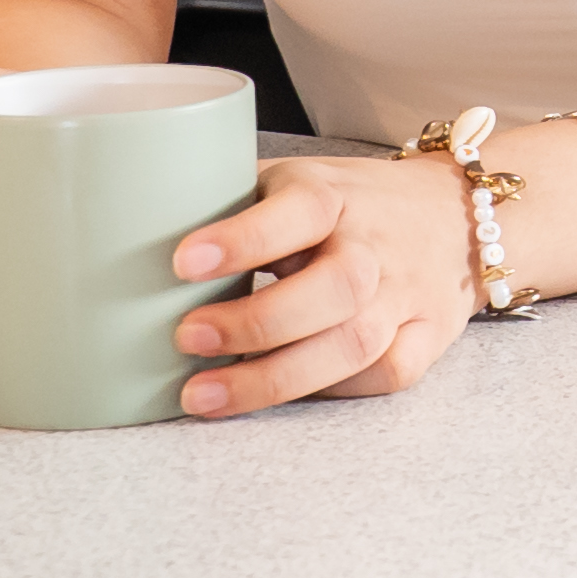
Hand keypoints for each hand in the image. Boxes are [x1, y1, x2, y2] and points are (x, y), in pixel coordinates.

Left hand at [152, 152, 488, 415]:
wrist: (456, 216)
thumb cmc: (347, 204)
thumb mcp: (294, 183)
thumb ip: (231, 202)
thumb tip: (119, 226)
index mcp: (335, 196)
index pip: (300, 209)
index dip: (244, 238)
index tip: (183, 262)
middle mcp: (376, 245)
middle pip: (334, 288)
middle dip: (255, 322)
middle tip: (186, 338)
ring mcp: (406, 294)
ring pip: (355, 342)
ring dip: (276, 375)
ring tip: (202, 394)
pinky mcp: (427, 336)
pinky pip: (385, 373)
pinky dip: (331, 389)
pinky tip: (281, 391)